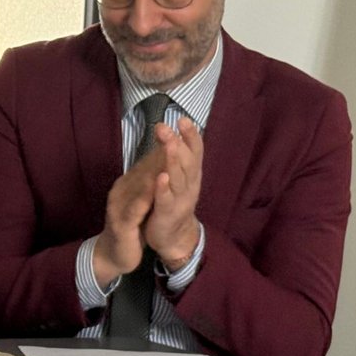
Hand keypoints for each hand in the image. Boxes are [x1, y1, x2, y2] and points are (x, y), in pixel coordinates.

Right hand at [92, 147, 163, 287]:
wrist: (114, 254)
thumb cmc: (131, 226)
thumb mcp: (141, 201)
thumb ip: (149, 183)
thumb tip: (165, 162)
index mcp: (127, 184)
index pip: (146, 163)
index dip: (162, 148)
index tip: (178, 134)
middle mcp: (121, 191)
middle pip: (142, 169)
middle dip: (159, 153)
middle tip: (173, 136)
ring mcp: (118, 206)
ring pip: (138, 185)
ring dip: (152, 170)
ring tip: (166, 155)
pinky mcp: (120, 224)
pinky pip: (133, 209)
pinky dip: (144, 198)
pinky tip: (155, 189)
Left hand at [143, 118, 203, 268]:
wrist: (174, 237)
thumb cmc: (174, 201)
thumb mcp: (180, 178)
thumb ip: (179, 159)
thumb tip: (176, 133)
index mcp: (192, 174)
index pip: (195, 151)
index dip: (191, 136)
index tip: (183, 119)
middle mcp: (190, 184)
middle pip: (186, 161)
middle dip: (177, 142)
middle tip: (166, 125)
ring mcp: (180, 199)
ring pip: (178, 178)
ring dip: (173, 160)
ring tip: (169, 144)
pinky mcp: (168, 213)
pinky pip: (166, 199)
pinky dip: (164, 188)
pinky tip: (161, 177)